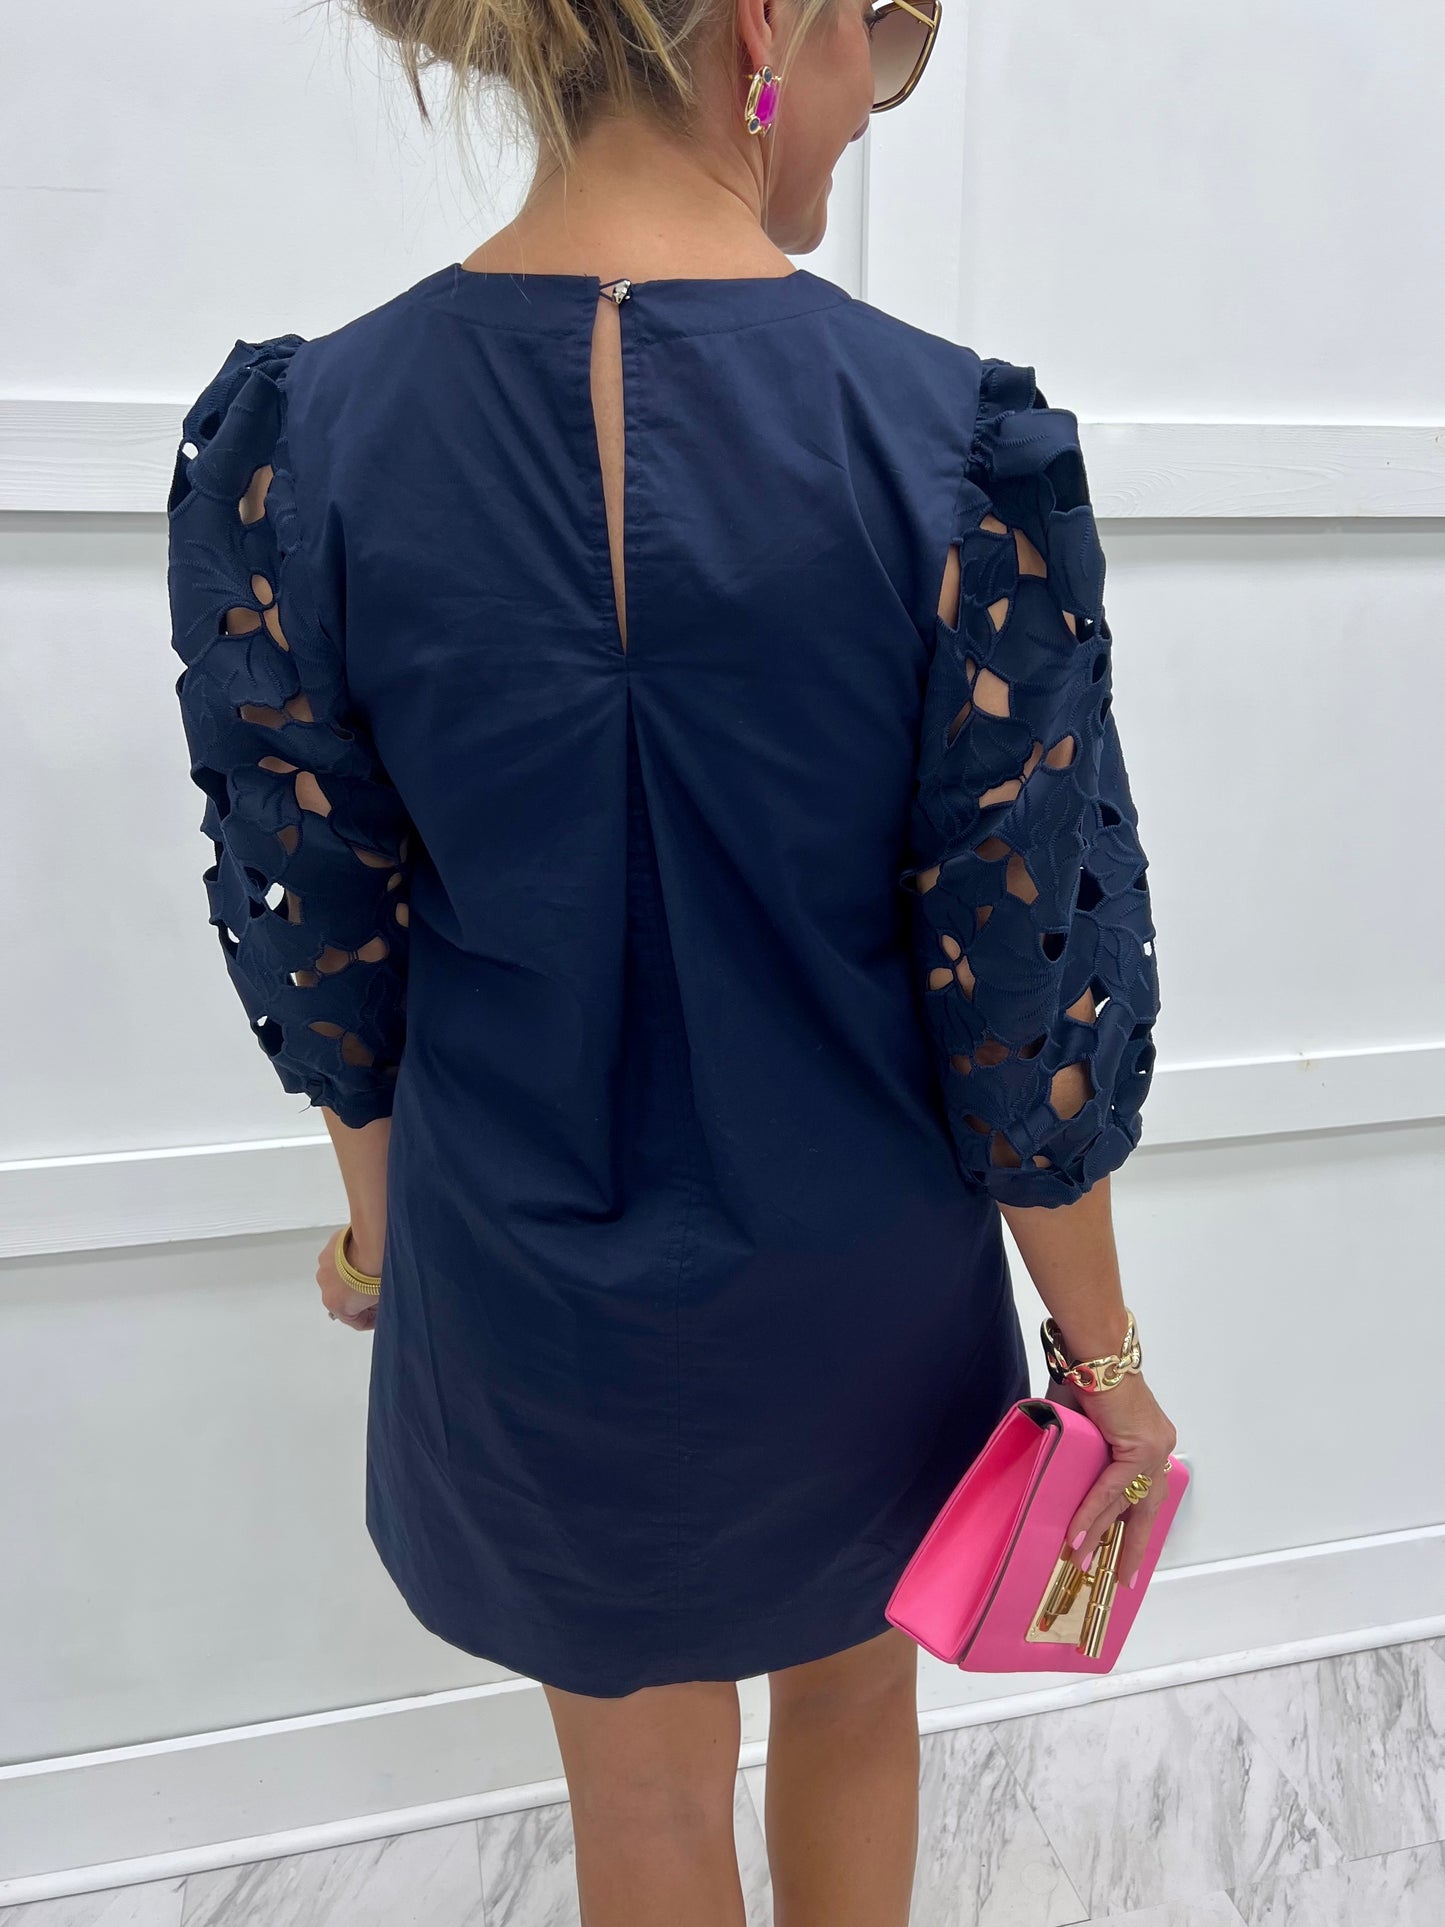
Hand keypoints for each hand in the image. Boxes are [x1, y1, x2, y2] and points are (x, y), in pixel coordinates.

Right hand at [316, 1226, 380, 1331]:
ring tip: (373, 1270)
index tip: (381, 1314)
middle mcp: (325, 1286)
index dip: (373, 1319)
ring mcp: (325, 1266)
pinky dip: (350, 1259)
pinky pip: (340, 1258)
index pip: (356, 1322)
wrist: (373, 1244)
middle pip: (346, 1299)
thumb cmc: (377, 1271)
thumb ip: (377, 1306)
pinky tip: (366, 1255)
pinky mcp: (330, 1248)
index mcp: (336, 1305)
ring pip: (341, 1277)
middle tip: (379, 1292)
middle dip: (362, 1298)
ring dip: (354, 1277)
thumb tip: (381, 1304)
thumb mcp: (382, 1297)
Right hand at [1050, 1372, 1177, 1589]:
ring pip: (1125, 1504)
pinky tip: (1077, 1535)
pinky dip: (1092, 1512)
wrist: (1092, 1351)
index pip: (1143, 1494)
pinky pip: (1112, 1490)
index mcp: (1150, 1443)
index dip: (1133, 1526)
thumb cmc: (1083, 1376)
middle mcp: (1159, 1449)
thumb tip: (1058, 1470)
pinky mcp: (1139, 1448)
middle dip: (1131, 1547)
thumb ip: (1082, 1452)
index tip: (1124, 1556)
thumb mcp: (1083, 1425)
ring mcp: (1154, 1449)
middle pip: (1144, 1508)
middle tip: (1122, 1580)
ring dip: (1101, 1536)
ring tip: (1084, 1563)